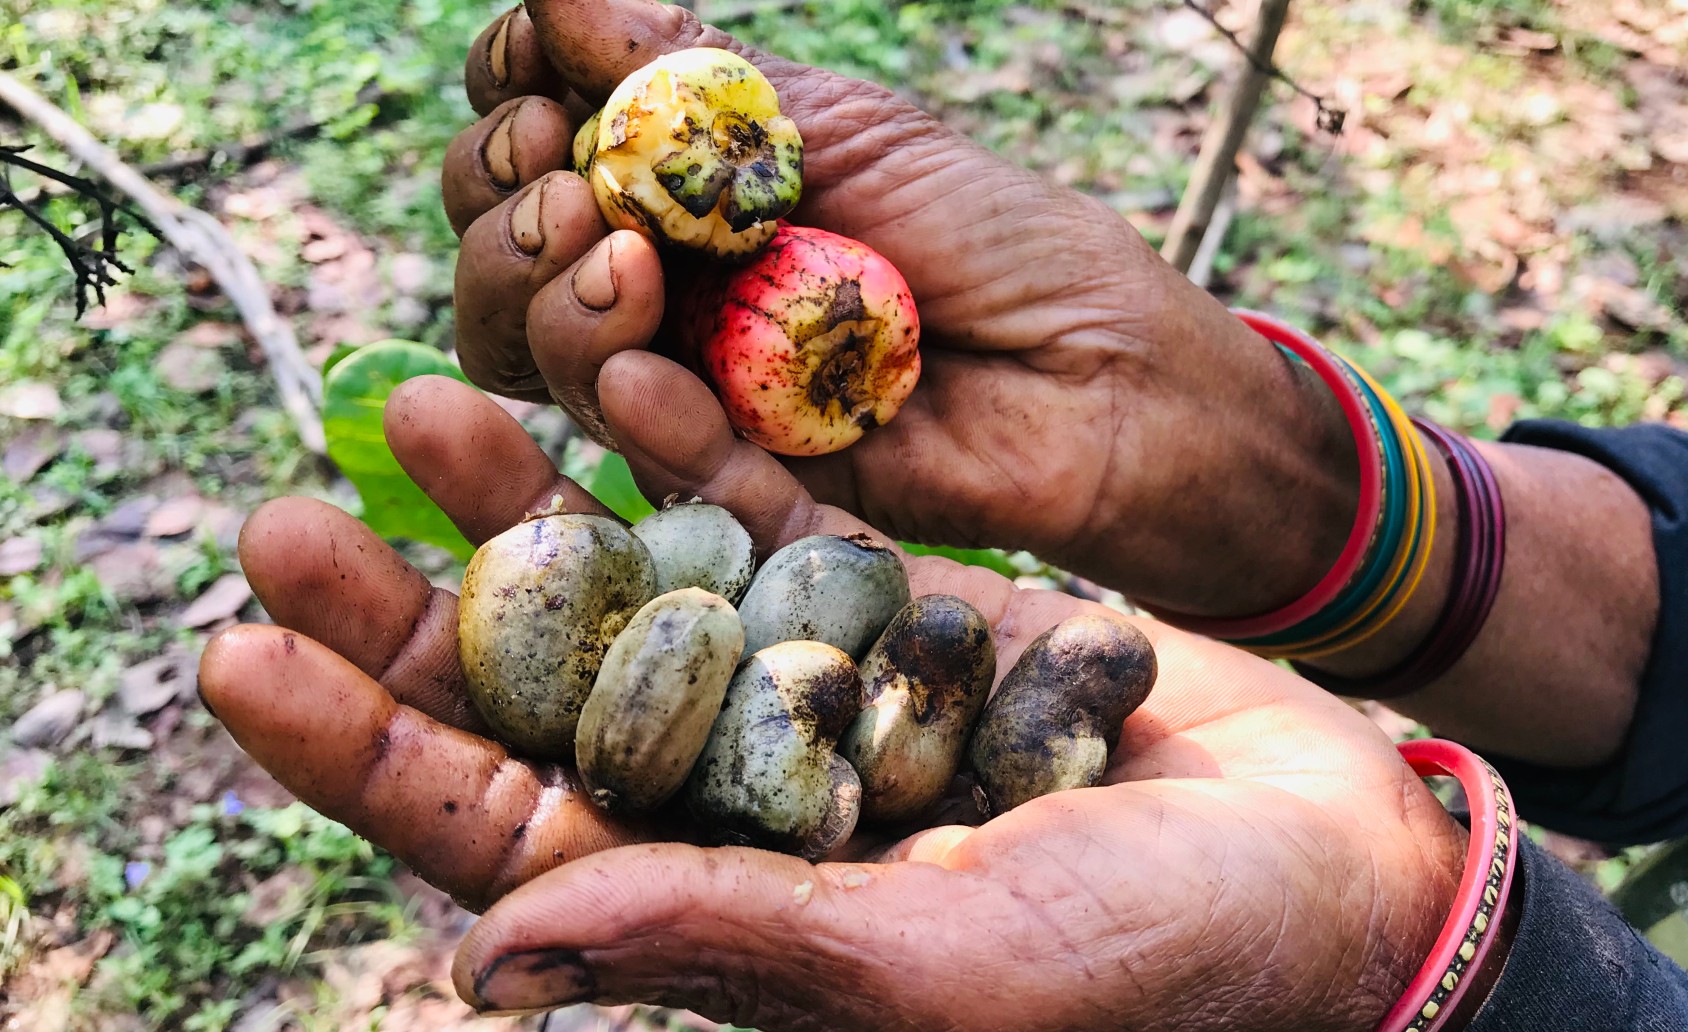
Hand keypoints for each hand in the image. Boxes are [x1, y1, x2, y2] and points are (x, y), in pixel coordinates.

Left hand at [200, 355, 1481, 1029]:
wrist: (1334, 861)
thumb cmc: (1162, 966)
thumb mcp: (941, 971)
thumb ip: (731, 939)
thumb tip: (486, 954)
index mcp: (734, 925)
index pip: (508, 843)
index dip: (374, 757)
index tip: (248, 662)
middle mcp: (753, 811)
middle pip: (541, 705)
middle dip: (416, 616)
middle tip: (290, 512)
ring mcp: (827, 699)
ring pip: (639, 593)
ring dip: (531, 507)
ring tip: (424, 398)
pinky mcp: (908, 612)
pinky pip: (776, 523)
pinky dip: (695, 451)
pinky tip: (614, 372)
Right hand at [441, 0, 1359, 617]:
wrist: (1115, 382)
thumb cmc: (1005, 244)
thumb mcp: (852, 136)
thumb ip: (700, 82)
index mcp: (689, 189)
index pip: (536, 137)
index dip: (512, 103)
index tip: (540, 76)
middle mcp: (671, 286)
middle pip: (511, 248)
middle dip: (507, 204)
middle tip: (573, 177)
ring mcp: (699, 387)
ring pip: (547, 351)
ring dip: (546, 296)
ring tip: (613, 255)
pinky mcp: (745, 487)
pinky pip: (652, 451)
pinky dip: (634, 404)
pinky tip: (642, 369)